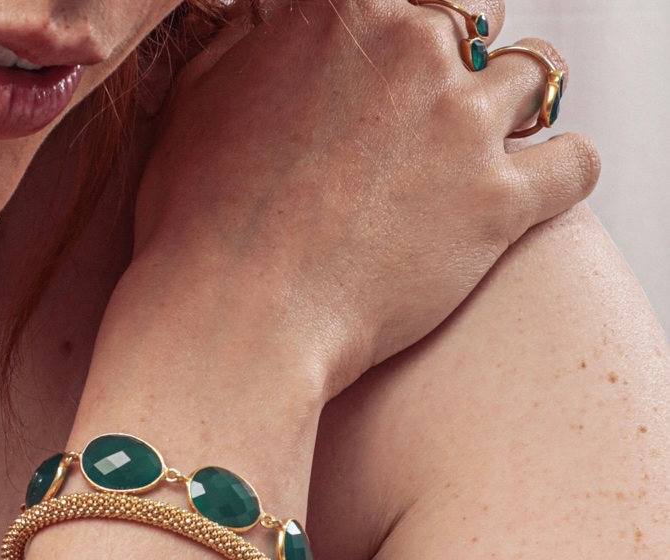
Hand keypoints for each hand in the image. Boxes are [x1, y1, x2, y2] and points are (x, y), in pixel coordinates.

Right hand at [132, 0, 600, 399]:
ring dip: (510, 110)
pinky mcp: (500, 203)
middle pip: (473, 18)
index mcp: (341, 13)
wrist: (235, 319)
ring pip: (536, 77)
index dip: (396, 31)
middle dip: (455, 60)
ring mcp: (463, 125)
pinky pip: (576, 163)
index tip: (385, 68)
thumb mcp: (194, 107)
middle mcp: (413, 50)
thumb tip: (265, 27)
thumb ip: (245, 49)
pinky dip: (561, 174)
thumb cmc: (196, 226)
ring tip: (478, 153)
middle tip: (427, 116)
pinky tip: (530, 193)